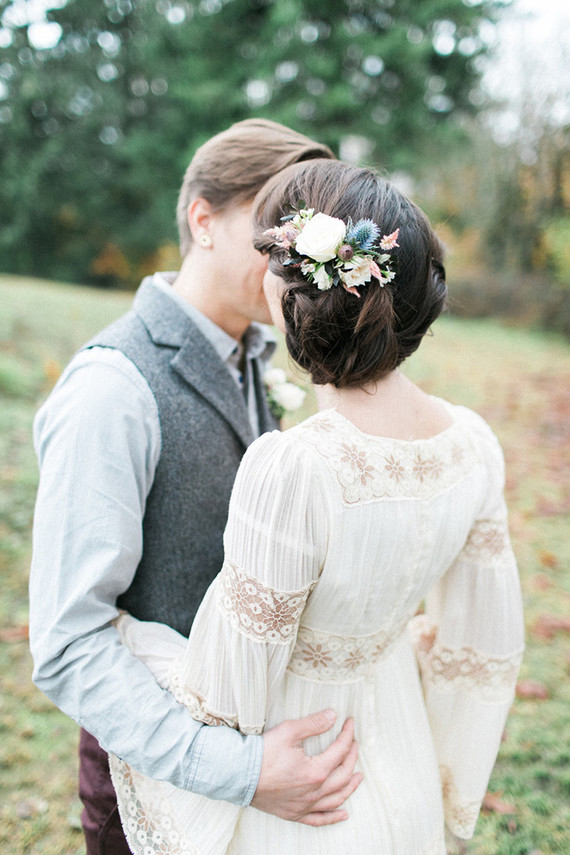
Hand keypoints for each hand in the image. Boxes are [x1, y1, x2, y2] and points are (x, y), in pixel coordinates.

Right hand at [251, 710, 362, 825]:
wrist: (239, 775)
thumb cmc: (262, 752)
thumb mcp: (289, 731)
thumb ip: (313, 723)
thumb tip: (333, 715)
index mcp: (316, 771)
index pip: (340, 750)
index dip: (347, 735)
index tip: (349, 723)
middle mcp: (314, 792)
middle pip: (343, 774)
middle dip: (352, 757)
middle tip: (354, 744)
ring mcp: (305, 805)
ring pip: (336, 799)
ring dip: (350, 787)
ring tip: (358, 776)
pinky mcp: (294, 814)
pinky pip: (319, 819)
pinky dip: (333, 817)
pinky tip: (343, 814)